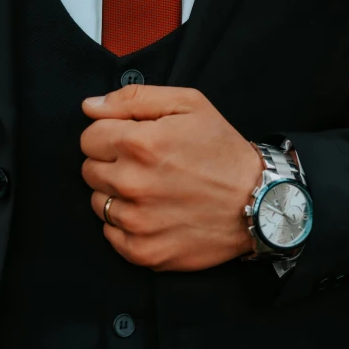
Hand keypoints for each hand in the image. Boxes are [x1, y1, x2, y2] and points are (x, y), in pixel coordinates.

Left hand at [80, 85, 262, 270]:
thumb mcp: (191, 105)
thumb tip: (90, 106)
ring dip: (119, 196)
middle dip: (114, 164)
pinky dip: (128, 226)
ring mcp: (136, 221)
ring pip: (98, 203)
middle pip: (89, 170)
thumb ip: (135, 98)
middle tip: (150, 167)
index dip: (111, 136)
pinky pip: (111, 234)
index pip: (89, 137)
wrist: (259, 202)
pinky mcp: (143, 250)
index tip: (135, 142)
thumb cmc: (225, 153)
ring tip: (156, 191)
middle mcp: (132, 183)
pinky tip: (157, 214)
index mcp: (140, 143)